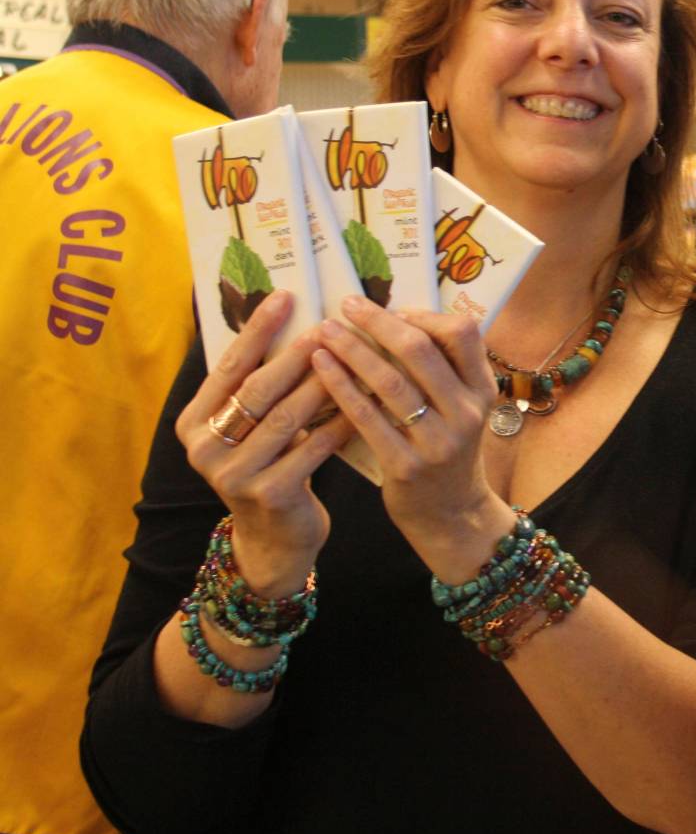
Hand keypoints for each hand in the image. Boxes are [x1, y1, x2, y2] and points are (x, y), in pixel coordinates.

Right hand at [175, 290, 353, 596]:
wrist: (274, 538)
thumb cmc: (267, 465)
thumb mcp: (250, 427)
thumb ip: (258, 387)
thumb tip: (294, 320)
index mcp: (193, 423)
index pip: (228, 366)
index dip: (257, 330)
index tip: (284, 296)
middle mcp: (205, 449)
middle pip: (258, 390)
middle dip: (296, 354)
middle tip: (328, 325)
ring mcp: (234, 475)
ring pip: (287, 417)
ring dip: (323, 384)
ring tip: (352, 356)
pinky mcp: (269, 494)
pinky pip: (312, 448)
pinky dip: (339, 422)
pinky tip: (363, 402)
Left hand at [310, 295, 511, 577]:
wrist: (449, 514)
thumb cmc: (446, 447)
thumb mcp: (462, 406)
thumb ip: (443, 368)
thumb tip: (394, 317)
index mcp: (482, 389)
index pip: (463, 333)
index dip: (424, 315)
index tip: (393, 311)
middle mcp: (466, 413)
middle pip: (420, 351)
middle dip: (378, 322)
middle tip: (347, 305)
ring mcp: (438, 442)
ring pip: (389, 382)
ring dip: (352, 349)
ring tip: (325, 331)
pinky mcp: (406, 466)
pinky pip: (367, 417)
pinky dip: (341, 386)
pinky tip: (320, 367)